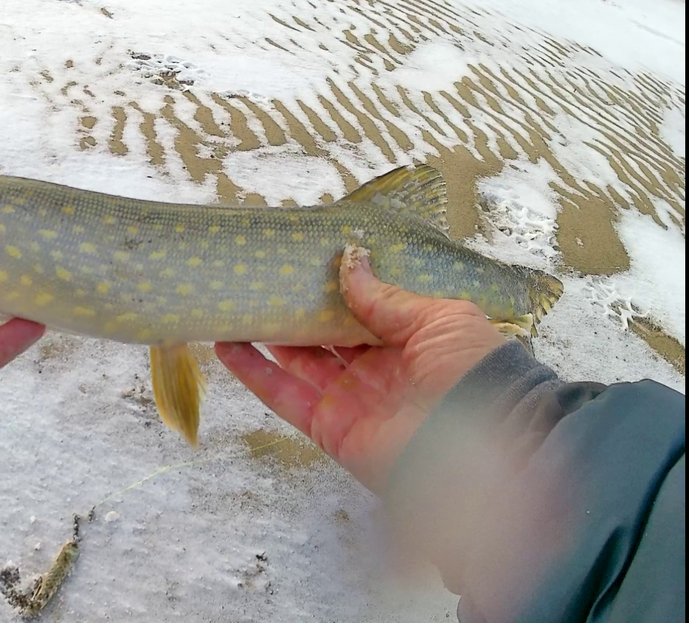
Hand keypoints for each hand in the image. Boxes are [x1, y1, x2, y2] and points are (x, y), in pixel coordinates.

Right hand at [215, 246, 506, 492]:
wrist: (485, 452)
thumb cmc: (476, 377)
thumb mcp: (440, 319)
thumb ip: (386, 297)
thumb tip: (349, 261)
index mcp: (413, 343)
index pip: (363, 311)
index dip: (334, 288)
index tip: (303, 260)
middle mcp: (379, 372)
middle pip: (325, 336)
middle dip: (296, 308)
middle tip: (262, 277)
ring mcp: (351, 401)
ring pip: (298, 363)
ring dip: (266, 336)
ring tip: (233, 303)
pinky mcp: (329, 429)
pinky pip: (285, 397)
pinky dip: (254, 373)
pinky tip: (227, 345)